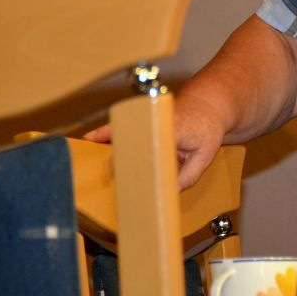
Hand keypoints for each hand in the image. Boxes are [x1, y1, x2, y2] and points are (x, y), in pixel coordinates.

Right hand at [81, 90, 226, 189]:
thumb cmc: (207, 129)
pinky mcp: (144, 118)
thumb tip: (168, 193)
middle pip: (129, 136)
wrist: (210, 104)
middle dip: (113, 150)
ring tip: (87, 150)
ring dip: (104, 137)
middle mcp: (156, 121)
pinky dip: (107, 131)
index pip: (148, 144)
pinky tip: (93, 140)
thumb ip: (188, 175)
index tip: (120, 169)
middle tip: (99, 165)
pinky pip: (123, 125)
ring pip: (122, 127)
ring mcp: (149, 117)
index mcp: (172, 129)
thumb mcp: (205, 154)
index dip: (133, 156)